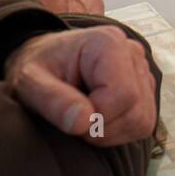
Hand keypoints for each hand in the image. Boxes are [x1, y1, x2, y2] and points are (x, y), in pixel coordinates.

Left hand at [4, 27, 155, 145]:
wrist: (43, 61)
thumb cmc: (36, 68)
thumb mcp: (30, 82)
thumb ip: (53, 101)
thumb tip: (84, 121)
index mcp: (108, 43)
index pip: (123, 95)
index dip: (97, 118)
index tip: (69, 116)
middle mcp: (132, 52)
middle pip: (136, 111)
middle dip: (102, 128)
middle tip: (73, 120)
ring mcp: (142, 70)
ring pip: (142, 121)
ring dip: (111, 132)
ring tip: (83, 118)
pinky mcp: (145, 88)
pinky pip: (143, 123)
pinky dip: (119, 131)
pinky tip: (97, 118)